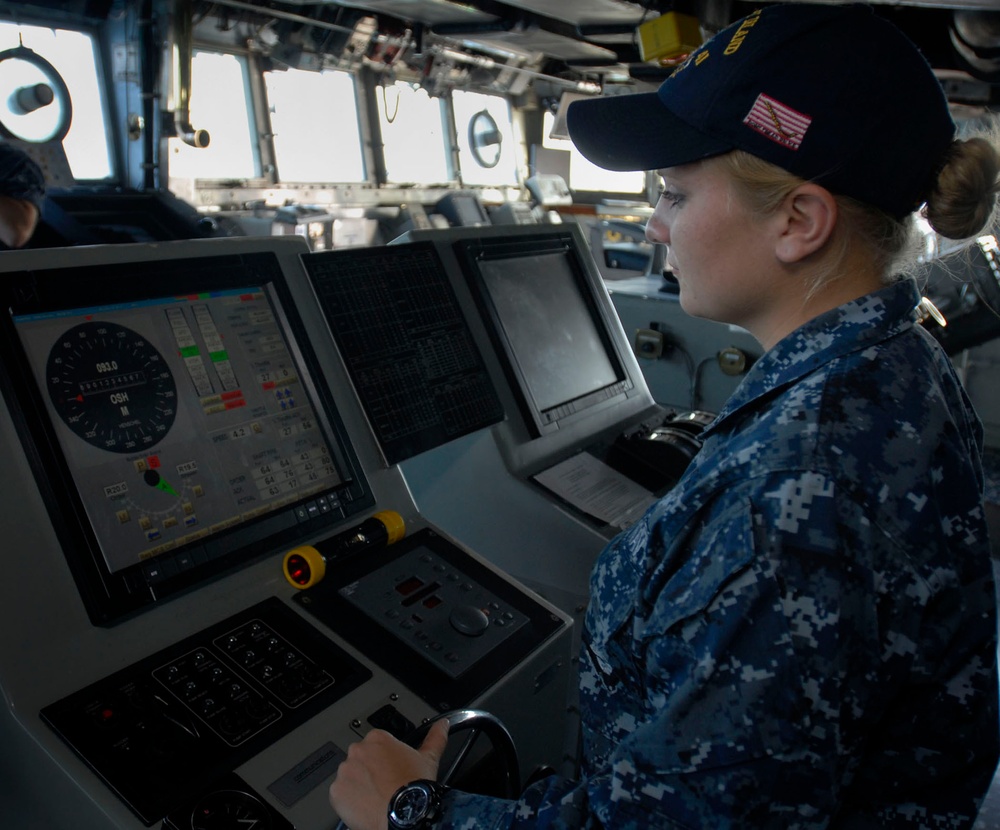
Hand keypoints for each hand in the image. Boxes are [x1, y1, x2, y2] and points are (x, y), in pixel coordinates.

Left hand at [329, 718, 449, 829]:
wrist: (404, 814)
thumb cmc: (415, 787)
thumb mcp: (428, 758)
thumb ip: (435, 737)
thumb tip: (442, 725)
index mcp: (378, 739)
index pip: (376, 744)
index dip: (384, 760)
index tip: (390, 770)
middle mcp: (358, 751)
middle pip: (361, 759)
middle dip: (369, 771)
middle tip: (384, 785)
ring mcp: (346, 771)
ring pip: (350, 777)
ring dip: (358, 785)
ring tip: (375, 797)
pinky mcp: (336, 792)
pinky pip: (339, 795)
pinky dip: (348, 801)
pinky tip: (365, 805)